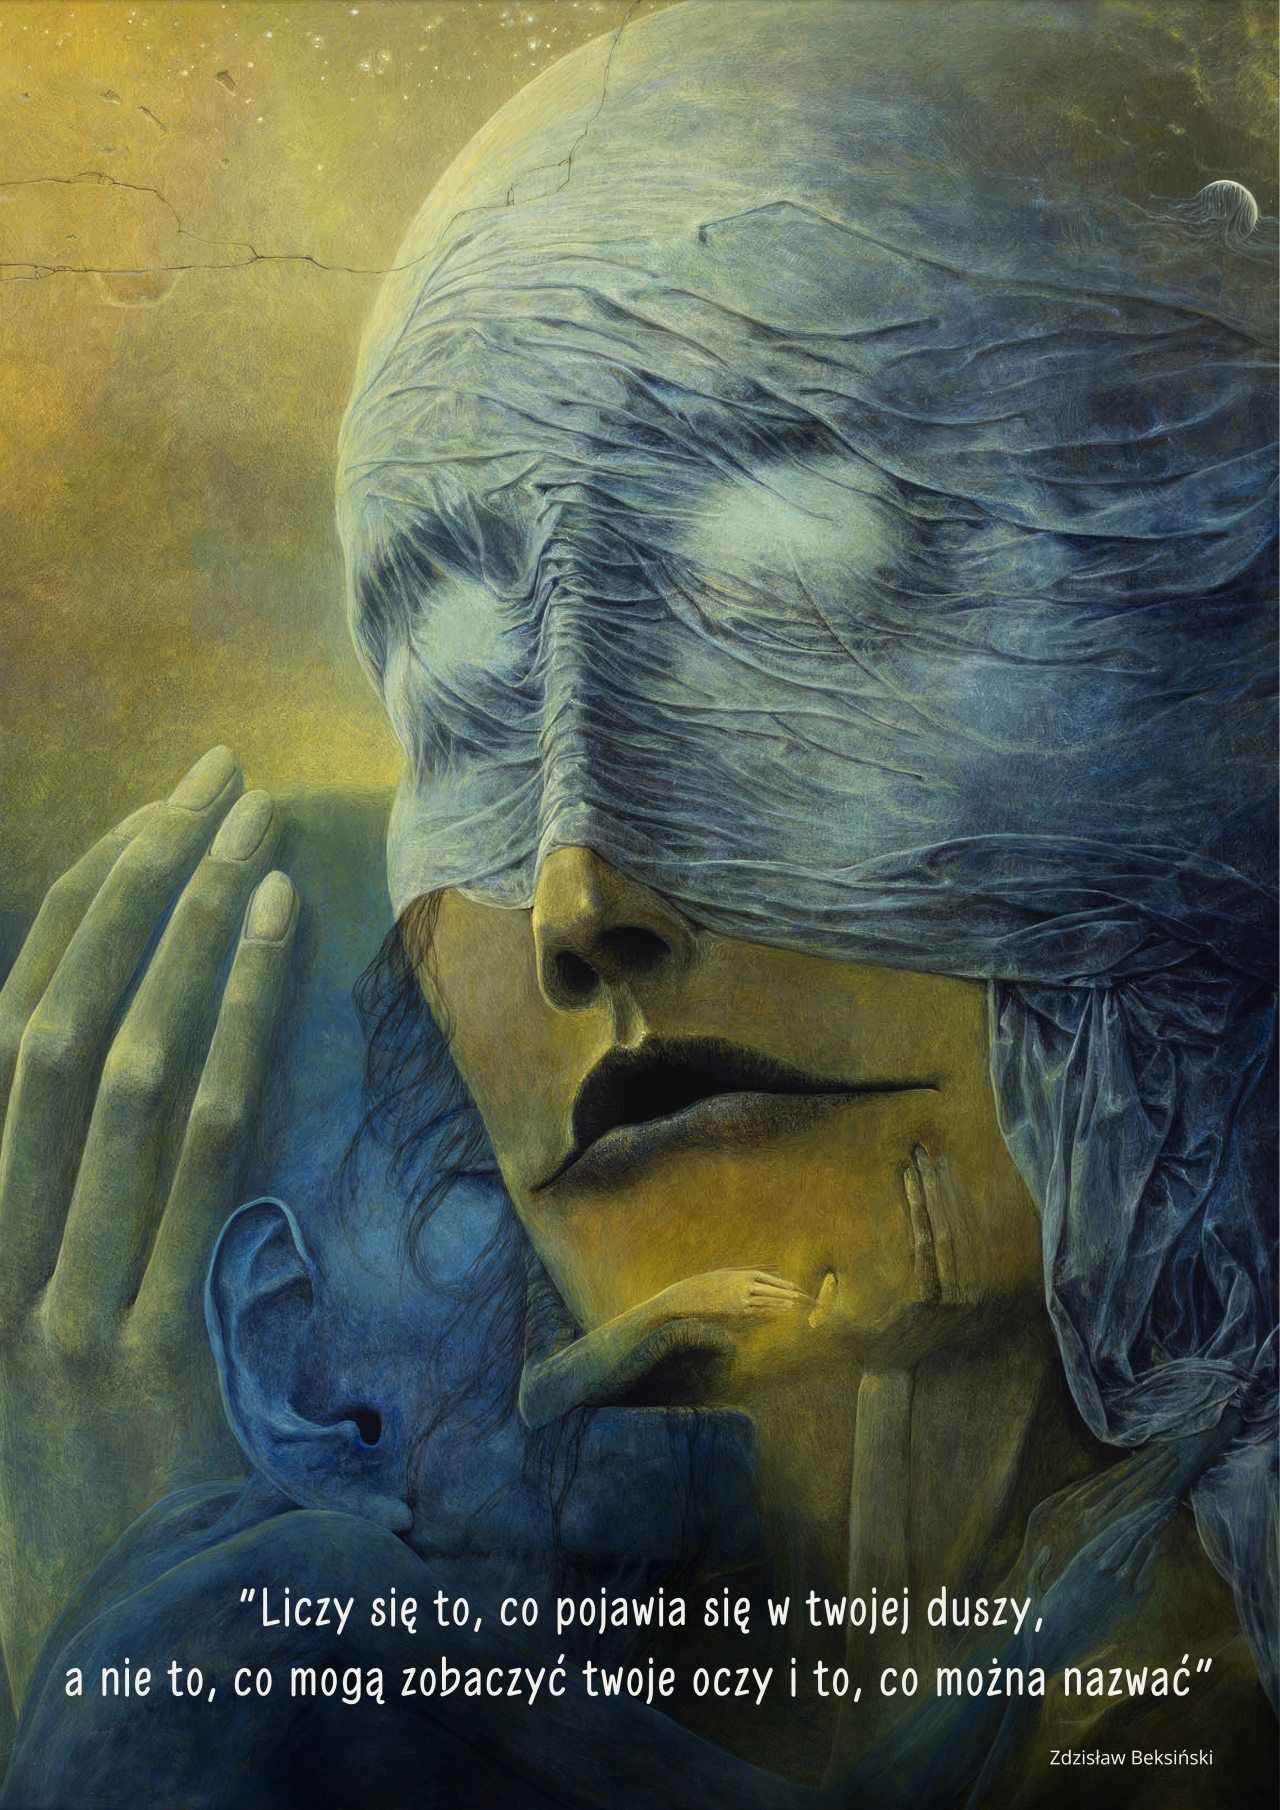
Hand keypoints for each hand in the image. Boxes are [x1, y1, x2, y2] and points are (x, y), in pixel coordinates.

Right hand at [0, 748, 297, 1705]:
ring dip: (186, 927)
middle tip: (216, 778)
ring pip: (116, 1061)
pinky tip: (275, 932)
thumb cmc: (80, 1478)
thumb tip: (165, 1055)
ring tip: (250, 825)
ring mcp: (53, 1289)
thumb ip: (86, 1193)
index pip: (13, 1028)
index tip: (158, 817)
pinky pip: (190, 1148)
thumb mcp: (57, 1317)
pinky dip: (231, 1025)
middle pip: (58, 1016)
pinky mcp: (134, 1339)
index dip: (84, 909)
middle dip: (137, 883)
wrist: (83, 1639)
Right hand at [658, 1269, 808, 1320]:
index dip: (785, 1285)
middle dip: (790, 1296)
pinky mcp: (737, 1313)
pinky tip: (779, 1312)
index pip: (770, 1280)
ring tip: (795, 1306)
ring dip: (783, 1305)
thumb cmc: (709, 1282)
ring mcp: (742, 1302)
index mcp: (744, 1275)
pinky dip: (771, 1312)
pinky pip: (758, 1312)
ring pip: (768, 1303)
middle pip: (774, 1292)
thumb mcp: (729, 1272)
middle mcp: (745, 1288)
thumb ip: (749, 1271)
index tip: (795, 1288)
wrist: (689, 1297)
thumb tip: (770, 1271)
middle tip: (805, 1299)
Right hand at [808, 1145, 986, 1359]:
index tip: (909, 1172)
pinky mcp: (974, 1289)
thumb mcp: (835, 1329)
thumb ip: (828, 1304)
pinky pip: (972, 1243)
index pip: (926, 1242)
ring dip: (952, 1194)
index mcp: (922, 1300)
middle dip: (936, 1189)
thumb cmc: (860, 1343)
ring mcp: (968, 1294)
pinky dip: (964, 1212)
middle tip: (923, 1155)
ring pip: (965, 1234)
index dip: (919, 1204)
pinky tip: (952, 1186)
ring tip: (937, 1161)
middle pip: (950, 1232)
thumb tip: (832, 1277)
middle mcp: (953, 1297)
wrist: (896, 1368)